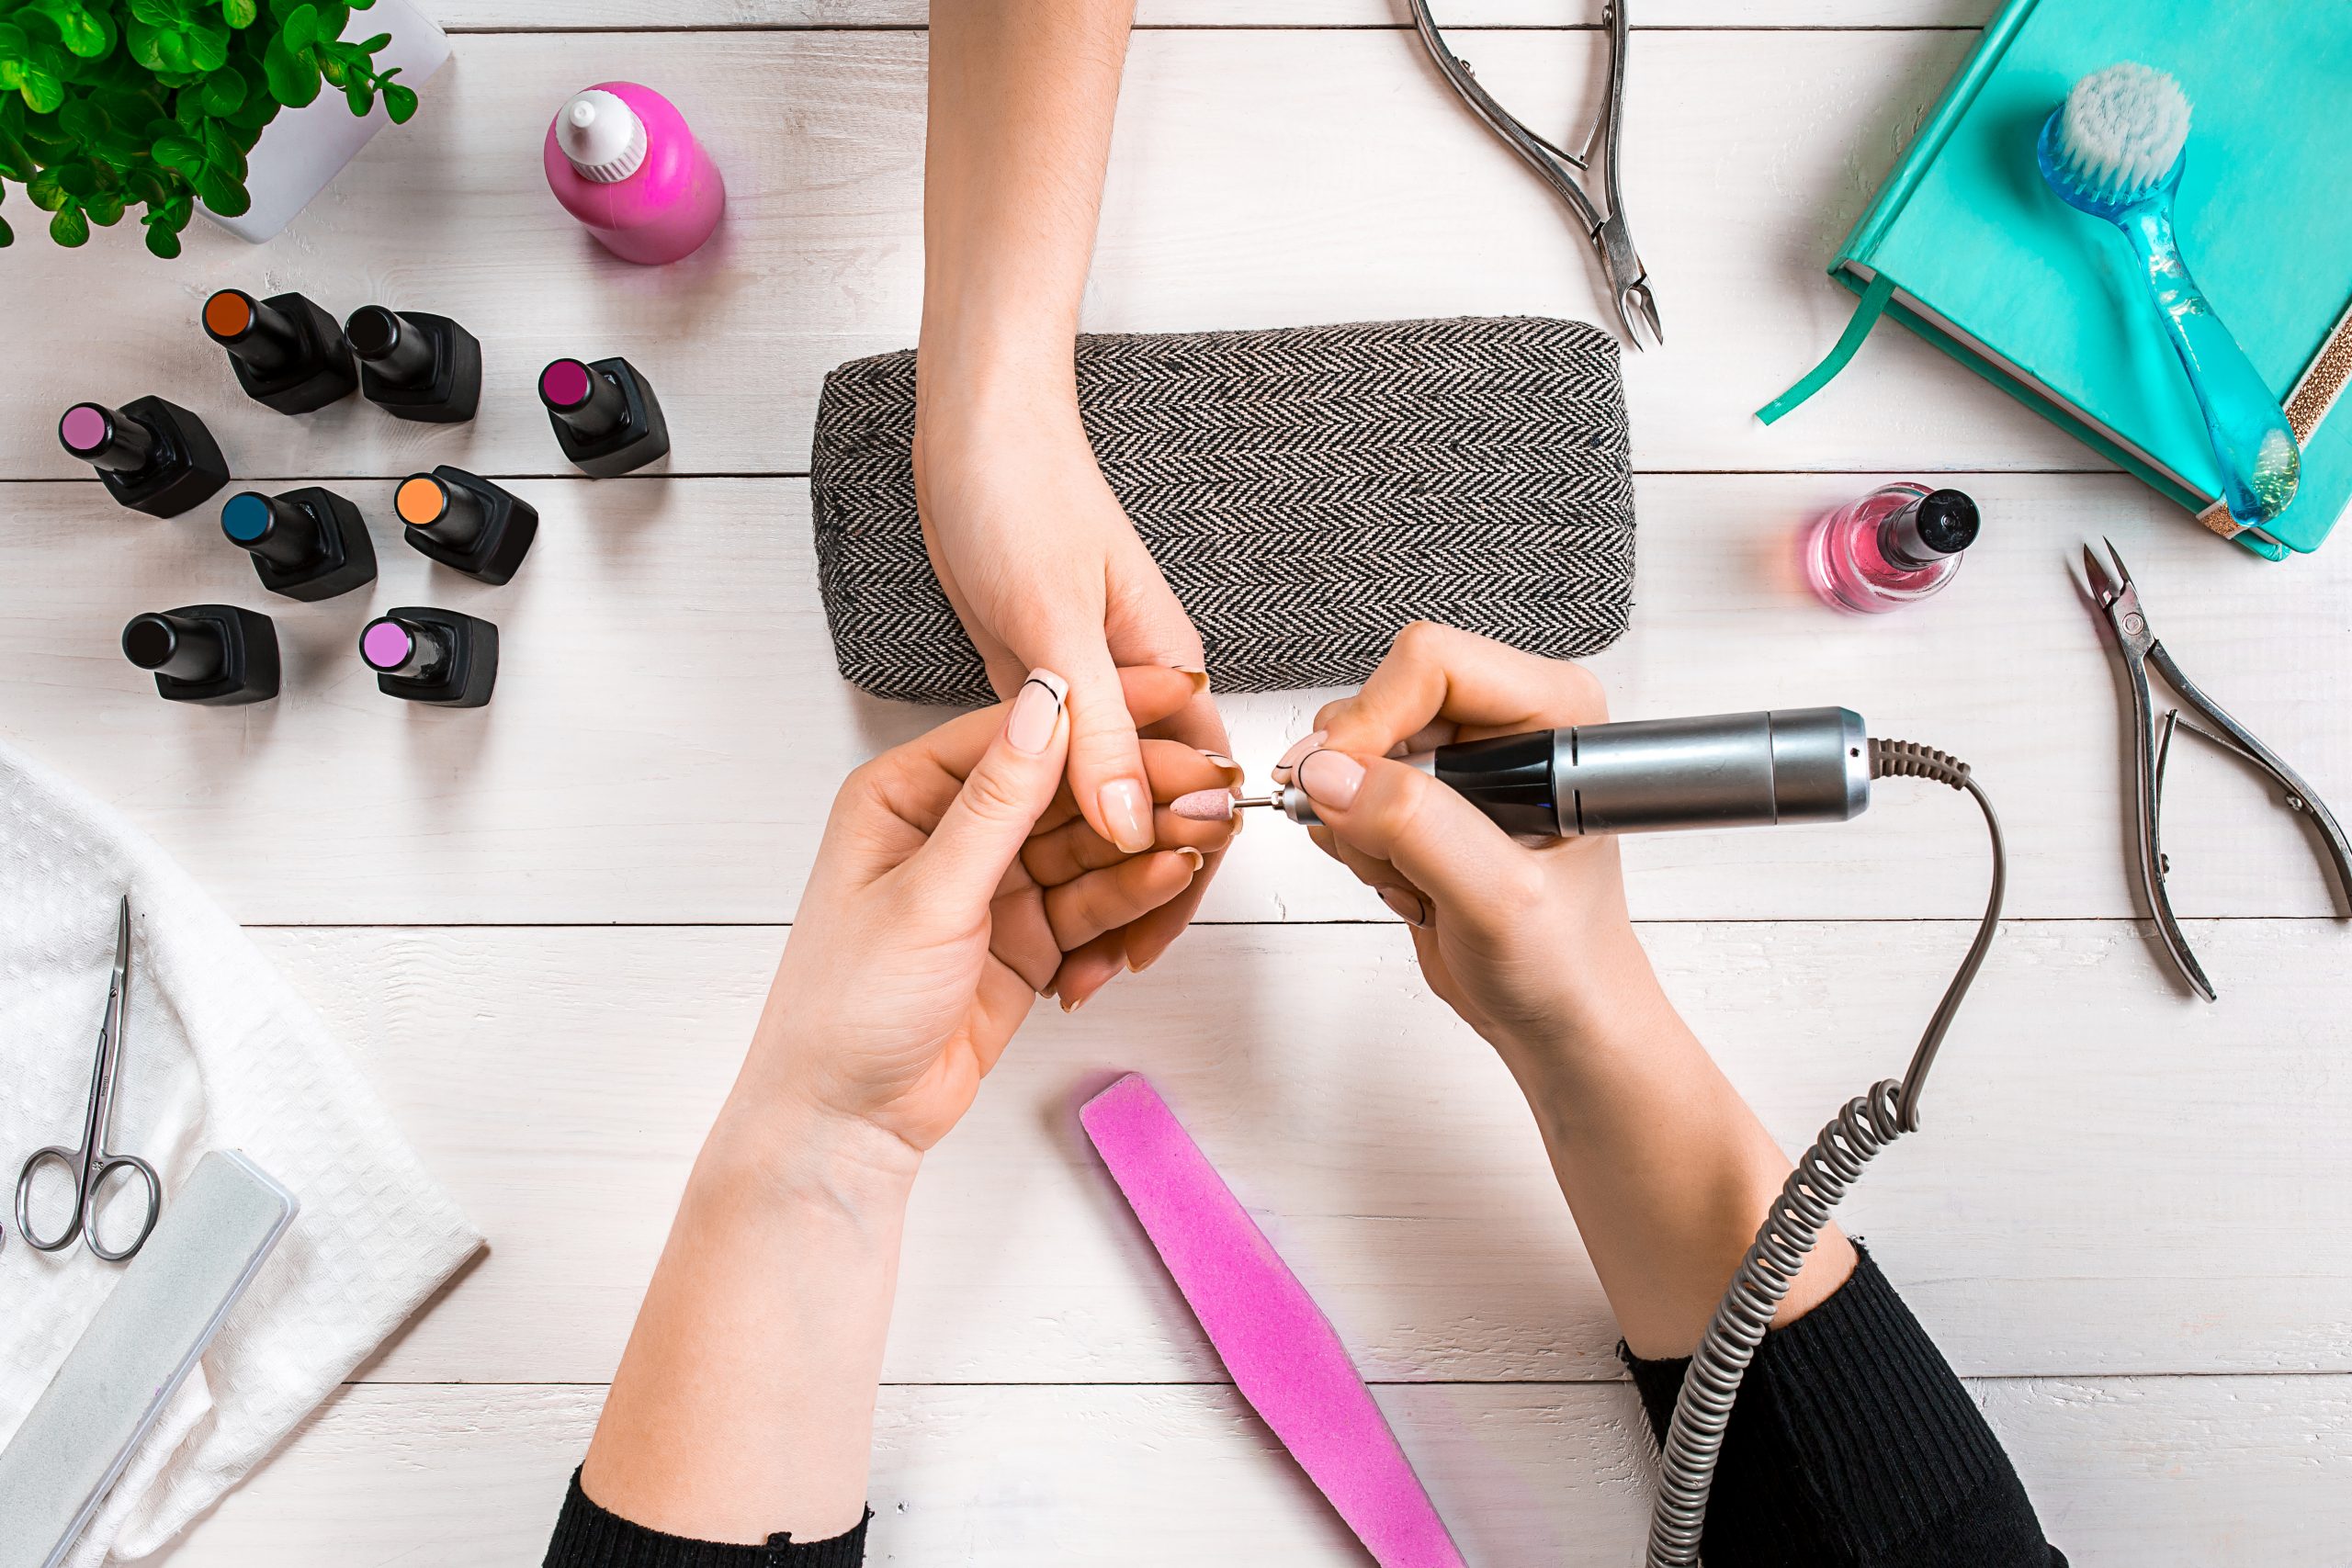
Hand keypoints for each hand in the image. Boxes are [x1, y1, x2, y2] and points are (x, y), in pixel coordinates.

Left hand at [731, 666, 1219, 1160]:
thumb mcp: (926, 895)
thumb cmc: (846, 1009)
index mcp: (904, 794)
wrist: (848, 1119)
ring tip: (1208, 826)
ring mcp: (991, 885)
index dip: (1095, 714)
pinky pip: (1089, 901)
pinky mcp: (1025, 936)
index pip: (1016, 733)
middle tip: (1207, 777)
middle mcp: (949, 830)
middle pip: (1063, 790)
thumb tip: (1041, 708)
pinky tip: (1171, 874)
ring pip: (1086, 846)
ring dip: (1146, 839)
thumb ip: (996, 804)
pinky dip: (1130, 891)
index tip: (1165, 695)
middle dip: (1136, 786)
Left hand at [913, 389, 1230, 976]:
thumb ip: (1091, 730)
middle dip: (1141, 894)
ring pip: (1102, 815)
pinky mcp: (1035, 698)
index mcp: (1154, 667)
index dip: (1181, 867)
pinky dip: (1056, 846)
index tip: (1153, 936)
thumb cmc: (1018, 492)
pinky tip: (1044, 899)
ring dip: (1098, 883)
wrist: (964, 428)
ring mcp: (1079, 701)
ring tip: (1076, 959)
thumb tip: (1137, 822)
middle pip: (1150, 814)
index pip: (1192, 789)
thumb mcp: (1048, 627)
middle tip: (1111, 968)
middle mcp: (1124, 691)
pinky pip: (1056, 794)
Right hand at [1276, 623, 1663, 1071]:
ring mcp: (1464, 760)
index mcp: (1554, 714)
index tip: (1339, 786)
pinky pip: (1348, 793)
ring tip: (1414, 879)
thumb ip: (1416, 825)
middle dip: (1362, 784)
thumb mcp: (1498, 898)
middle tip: (1388, 853)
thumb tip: (1329, 775)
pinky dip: (1358, 845)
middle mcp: (1508, 723)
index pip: (1430, 664)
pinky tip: (1407, 883)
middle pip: (1382, 701)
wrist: (1558, 1020)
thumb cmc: (1568, 963)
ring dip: (1361, 826)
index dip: (1372, 721)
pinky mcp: (1427, 797)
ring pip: (1353, 752)